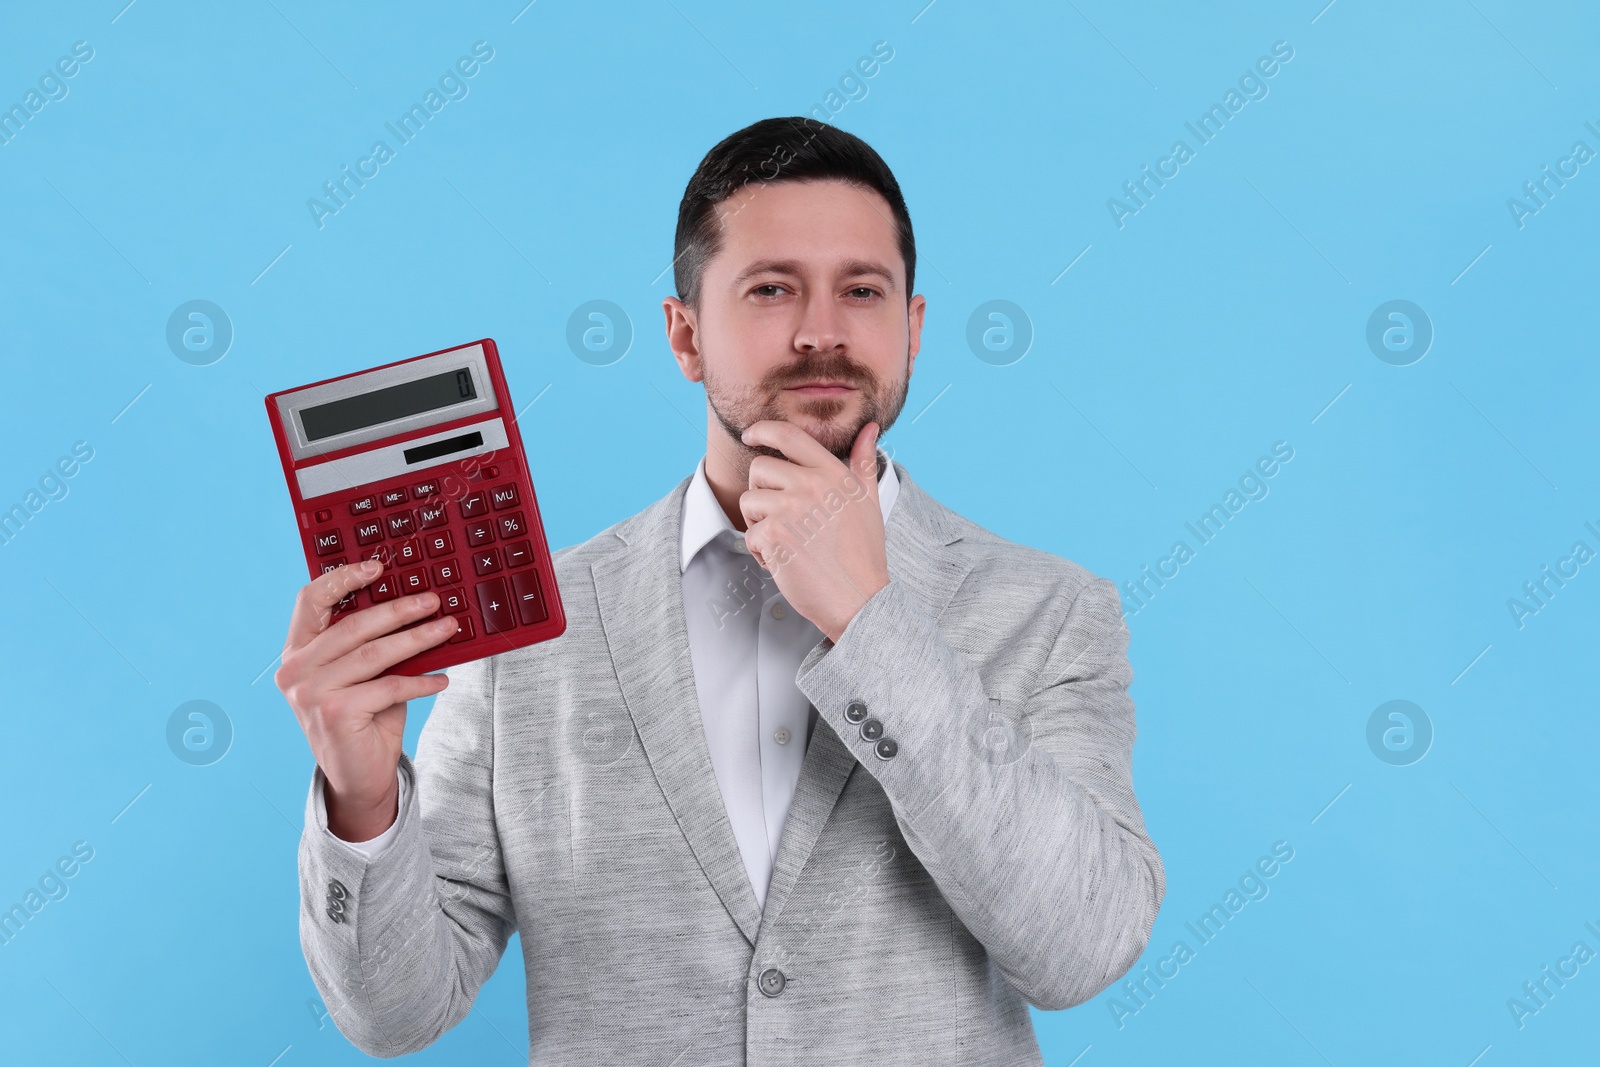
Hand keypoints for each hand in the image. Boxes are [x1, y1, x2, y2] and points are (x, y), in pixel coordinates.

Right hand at [274, 559, 455, 840]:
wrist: (357, 779)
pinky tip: (442, 678)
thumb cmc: (363, 719)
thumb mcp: (361, 676)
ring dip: (419, 638)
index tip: (380, 567)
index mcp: (296, 652)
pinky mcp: (336, 712)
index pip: (310, 600)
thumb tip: (416, 606)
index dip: (344, 578)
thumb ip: (370, 645)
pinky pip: (391, 686)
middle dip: (400, 609)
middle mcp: (296, 670)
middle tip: (434, 600)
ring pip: (376, 653)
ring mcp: (311, 693)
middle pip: (355, 625)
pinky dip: (422, 681)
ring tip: (449, 628)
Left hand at [738, 420, 889, 642]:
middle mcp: (811, 485)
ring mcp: (791, 509)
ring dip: (758, 524)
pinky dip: (761, 553)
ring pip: (748, 501)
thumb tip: (869, 428)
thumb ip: (864, 462)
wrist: (859, 599)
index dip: (763, 430)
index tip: (751, 435)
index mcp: (833, 473)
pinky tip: (785, 562)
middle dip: (762, 493)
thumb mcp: (869, 502)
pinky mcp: (774, 536)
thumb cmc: (863, 554)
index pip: (789, 435)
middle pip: (759, 468)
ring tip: (785, 542)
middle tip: (782, 519)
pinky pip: (749, 534)